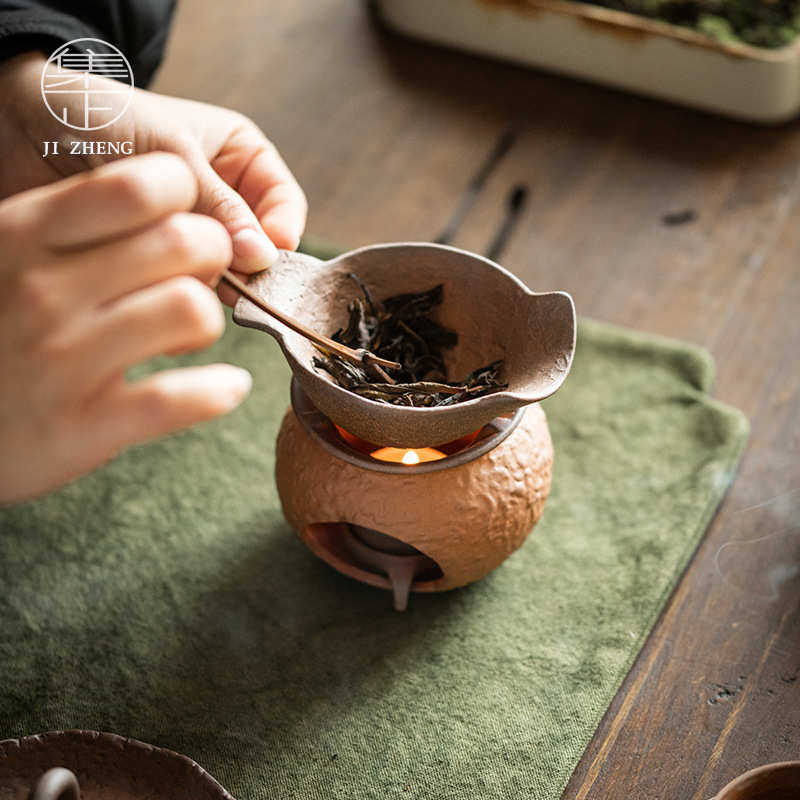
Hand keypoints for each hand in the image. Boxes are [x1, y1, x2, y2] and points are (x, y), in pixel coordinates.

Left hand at [0, 52, 306, 302]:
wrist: (19, 128)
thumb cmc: (99, 117)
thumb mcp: (170, 151)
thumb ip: (219, 204)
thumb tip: (261, 257)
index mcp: (239, 159)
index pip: (283, 203)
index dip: (281, 231)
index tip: (266, 255)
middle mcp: (222, 199)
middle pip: (258, 246)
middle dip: (244, 264)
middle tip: (231, 281)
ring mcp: (189, 234)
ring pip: (223, 270)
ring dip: (208, 279)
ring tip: (182, 278)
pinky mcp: (156, 261)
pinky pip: (184, 286)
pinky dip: (177, 293)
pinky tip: (160, 291)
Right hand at [0, 153, 251, 503]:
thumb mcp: (8, 255)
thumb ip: (75, 229)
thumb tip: (171, 207)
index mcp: (25, 233)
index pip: (139, 187)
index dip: (186, 200)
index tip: (183, 223)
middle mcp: (43, 290)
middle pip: (186, 243)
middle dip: (214, 260)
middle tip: (196, 281)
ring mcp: (61, 359)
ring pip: (191, 310)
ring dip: (208, 323)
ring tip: (190, 335)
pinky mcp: (82, 426)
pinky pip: (180, 398)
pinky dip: (218, 391)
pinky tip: (224, 387)